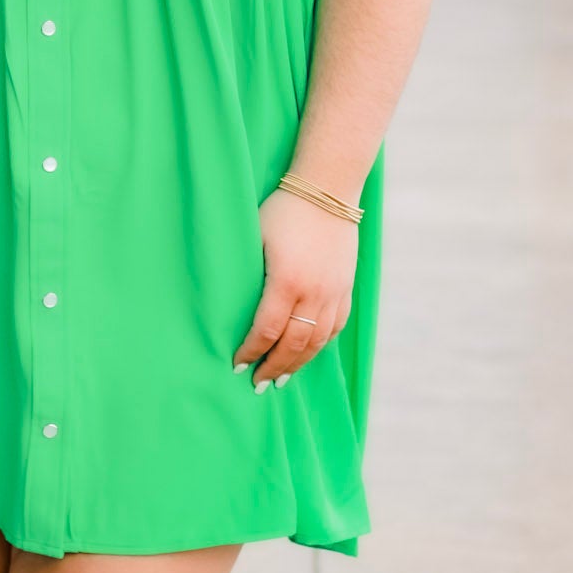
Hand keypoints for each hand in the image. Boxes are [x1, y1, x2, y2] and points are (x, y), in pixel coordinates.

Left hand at [232, 186, 358, 390]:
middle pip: (294, 344)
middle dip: (274, 367)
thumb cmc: (283, 209)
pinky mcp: (346, 287)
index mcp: (287, 280)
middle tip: (257, 384)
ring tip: (282, 379)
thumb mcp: (257, 237)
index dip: (251, 351)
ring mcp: (334, 292)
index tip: (236, 364)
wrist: (327, 189)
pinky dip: (320, 344)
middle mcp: (314, 292)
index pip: (267, 330)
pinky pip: (336, 326)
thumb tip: (225, 303)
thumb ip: (248, 272)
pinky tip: (308, 352)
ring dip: (298, 363)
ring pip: (318, 340)